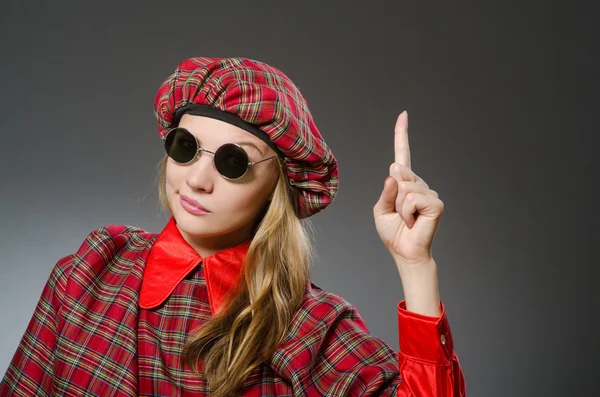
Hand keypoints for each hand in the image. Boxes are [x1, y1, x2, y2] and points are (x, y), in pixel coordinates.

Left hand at [373, 111, 444, 266]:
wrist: (404, 252)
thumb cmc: (393, 232)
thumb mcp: (381, 209)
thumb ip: (387, 191)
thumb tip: (394, 173)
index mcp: (405, 183)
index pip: (403, 154)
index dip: (401, 135)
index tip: (403, 114)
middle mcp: (419, 184)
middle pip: (398, 172)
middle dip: (393, 194)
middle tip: (400, 213)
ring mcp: (430, 193)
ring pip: (404, 187)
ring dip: (399, 207)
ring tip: (407, 219)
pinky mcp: (436, 203)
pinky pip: (412, 198)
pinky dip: (407, 212)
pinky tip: (414, 221)